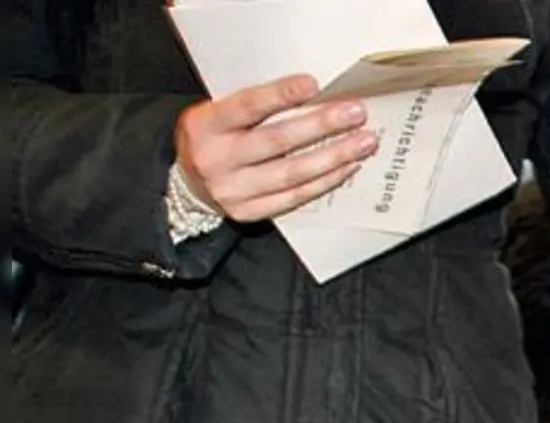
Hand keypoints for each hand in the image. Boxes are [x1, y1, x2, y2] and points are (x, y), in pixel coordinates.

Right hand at [175, 74, 380, 221]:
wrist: (186, 183)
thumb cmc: (213, 138)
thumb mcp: (217, 114)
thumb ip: (253, 107)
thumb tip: (311, 95)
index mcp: (206, 126)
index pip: (247, 107)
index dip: (280, 95)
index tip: (313, 84)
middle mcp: (217, 159)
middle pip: (276, 141)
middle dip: (321, 126)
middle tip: (355, 113)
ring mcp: (233, 190)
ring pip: (291, 174)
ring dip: (333, 157)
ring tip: (363, 141)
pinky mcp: (249, 212)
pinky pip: (294, 198)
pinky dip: (324, 181)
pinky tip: (347, 167)